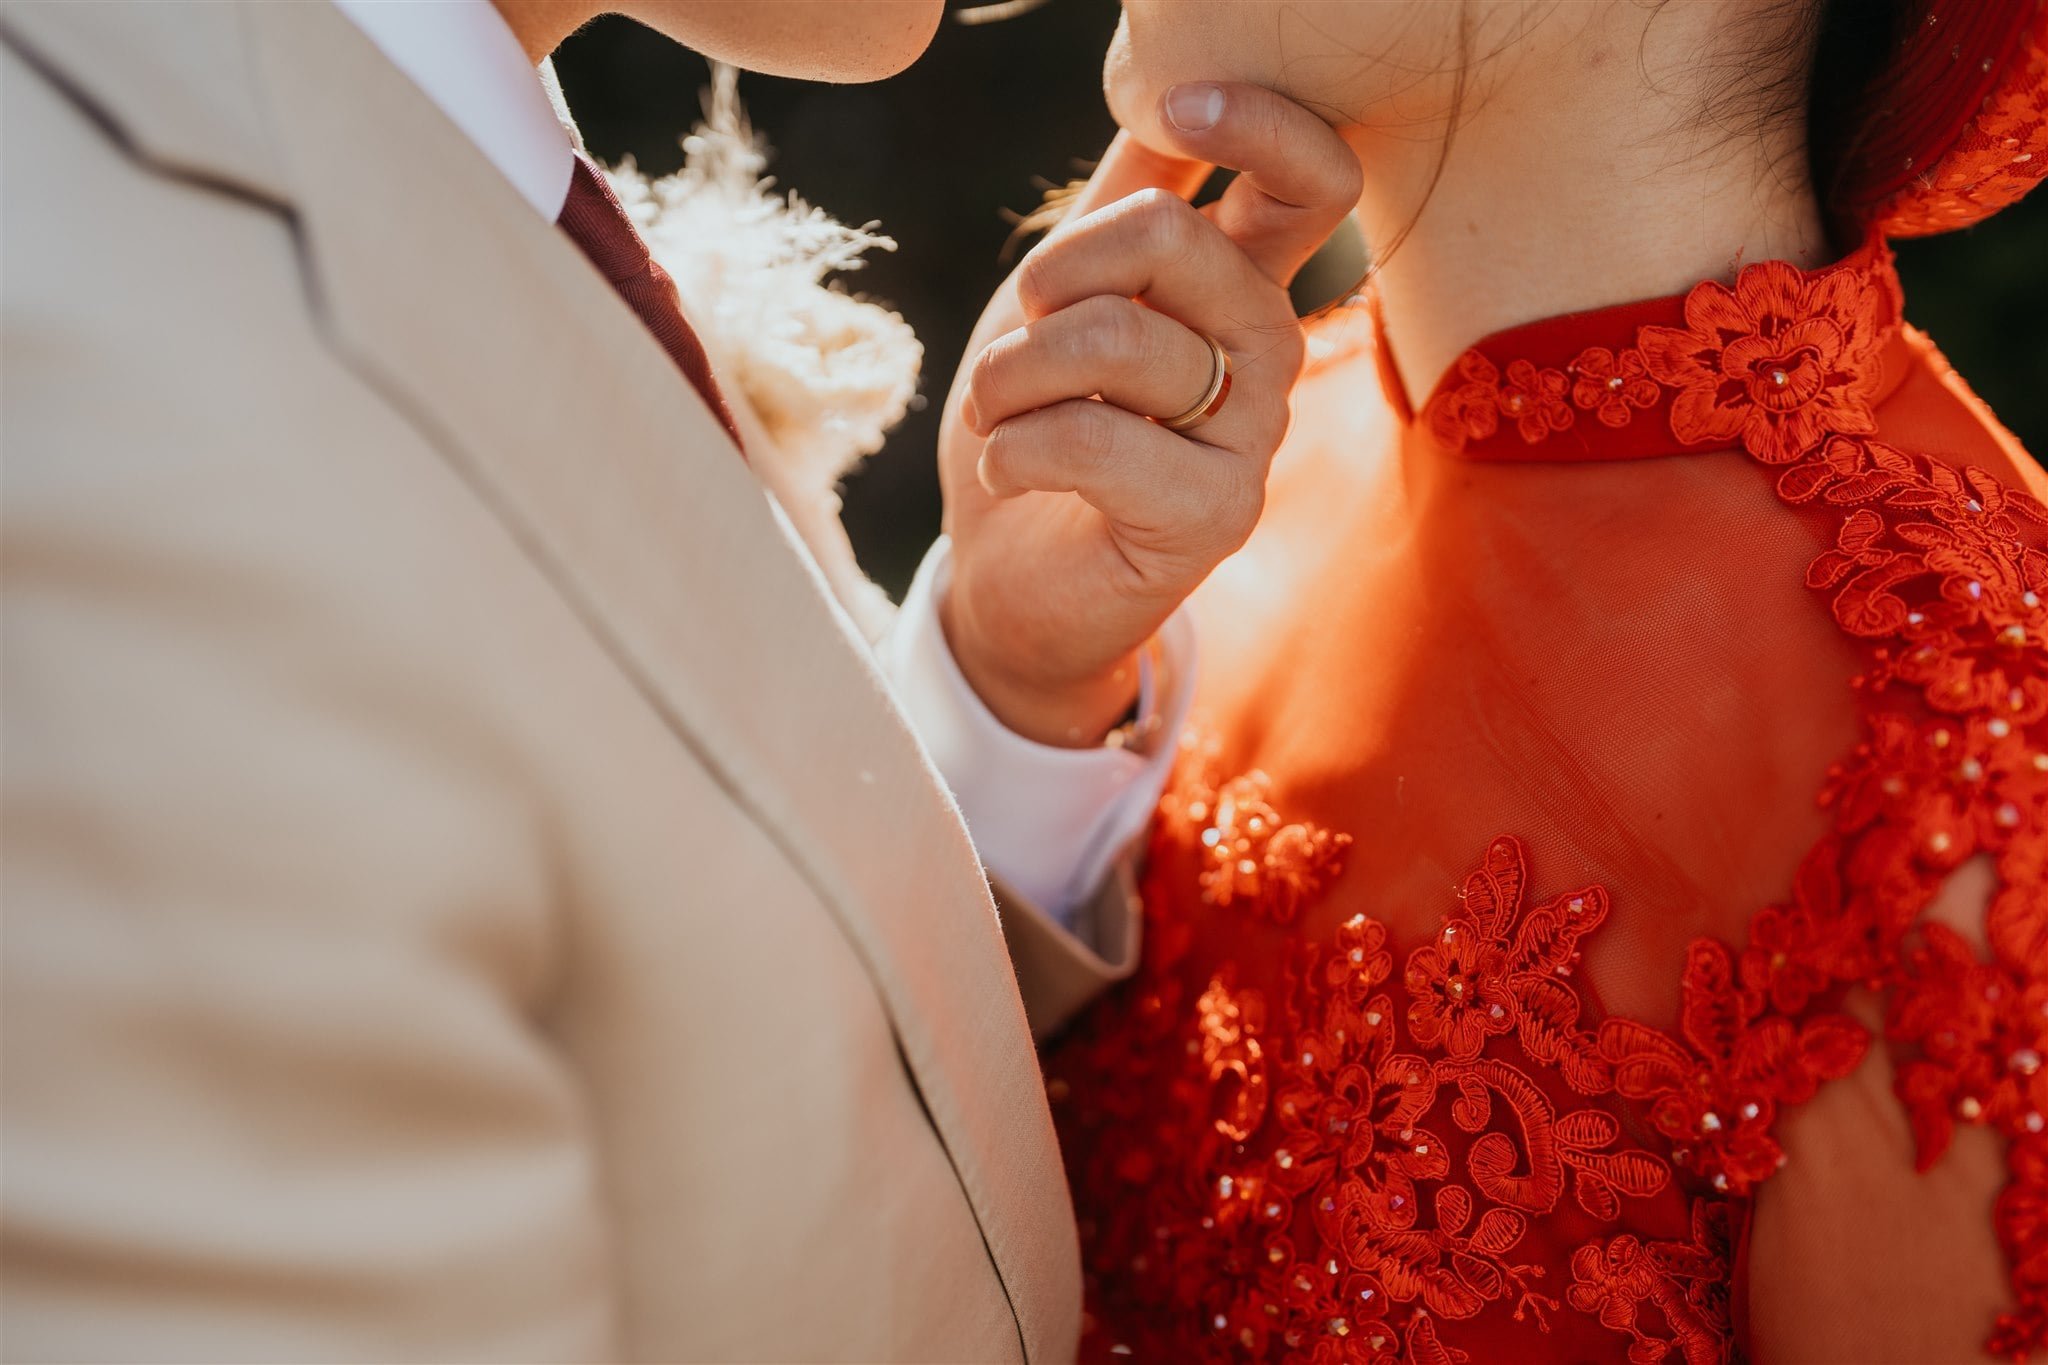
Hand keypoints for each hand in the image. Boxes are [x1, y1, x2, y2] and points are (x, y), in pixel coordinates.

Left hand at [937, 83, 1360, 745]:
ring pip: (1114, 340)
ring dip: (1009, 377)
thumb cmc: (1037, 424)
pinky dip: (1014, 448)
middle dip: (1050, 278)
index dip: (1259, 123)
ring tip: (997, 417)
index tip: (1179, 114)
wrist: (1007, 580)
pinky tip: (1009, 470)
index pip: (1314, 180)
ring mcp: (1252, 435)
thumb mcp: (1066, 293)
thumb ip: (1123, 196)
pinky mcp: (1215, 515)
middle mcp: (1268, 349)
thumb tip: (1164, 78)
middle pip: (1174, 238)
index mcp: (1240, 283)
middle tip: (1018, 334)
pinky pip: (1092, 438)